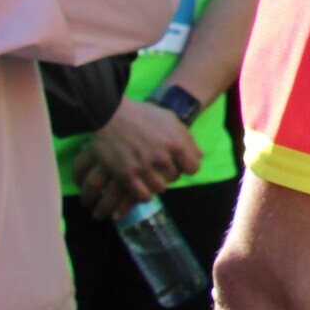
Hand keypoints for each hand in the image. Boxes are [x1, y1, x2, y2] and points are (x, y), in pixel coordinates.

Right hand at [74, 100, 202, 220]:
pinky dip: (143, 193)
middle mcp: (162, 157)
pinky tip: (140, 186)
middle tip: (159, 166)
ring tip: (149, 175)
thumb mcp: (170, 120)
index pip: (193, 168)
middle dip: (169, 172)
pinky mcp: (126, 175)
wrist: (109, 115)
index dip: (186, 166)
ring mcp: (144, 168)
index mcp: (176, 143)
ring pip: (160, 188)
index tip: (179, 163)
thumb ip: (187, 139)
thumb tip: (200, 156)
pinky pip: (142, 195)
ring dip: (156, 183)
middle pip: (175, 177)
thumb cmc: (141, 114)